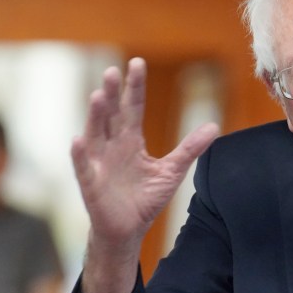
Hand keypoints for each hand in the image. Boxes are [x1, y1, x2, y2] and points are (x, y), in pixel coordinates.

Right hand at [72, 57, 219, 250]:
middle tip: (113, 71)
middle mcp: (112, 146)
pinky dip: (80, 154)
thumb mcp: (172, 170)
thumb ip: (190, 148)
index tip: (136, 63)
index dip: (134, 87)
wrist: (128, 230)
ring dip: (95, 116)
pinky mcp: (91, 183)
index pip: (133, 107)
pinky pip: (83, 167)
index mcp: (131, 140)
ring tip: (98, 96)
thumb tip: (214, 126)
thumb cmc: (145, 198)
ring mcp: (99, 163)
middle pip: (112, 115)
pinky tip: (79, 139)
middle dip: (112, 94)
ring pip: (96, 134)